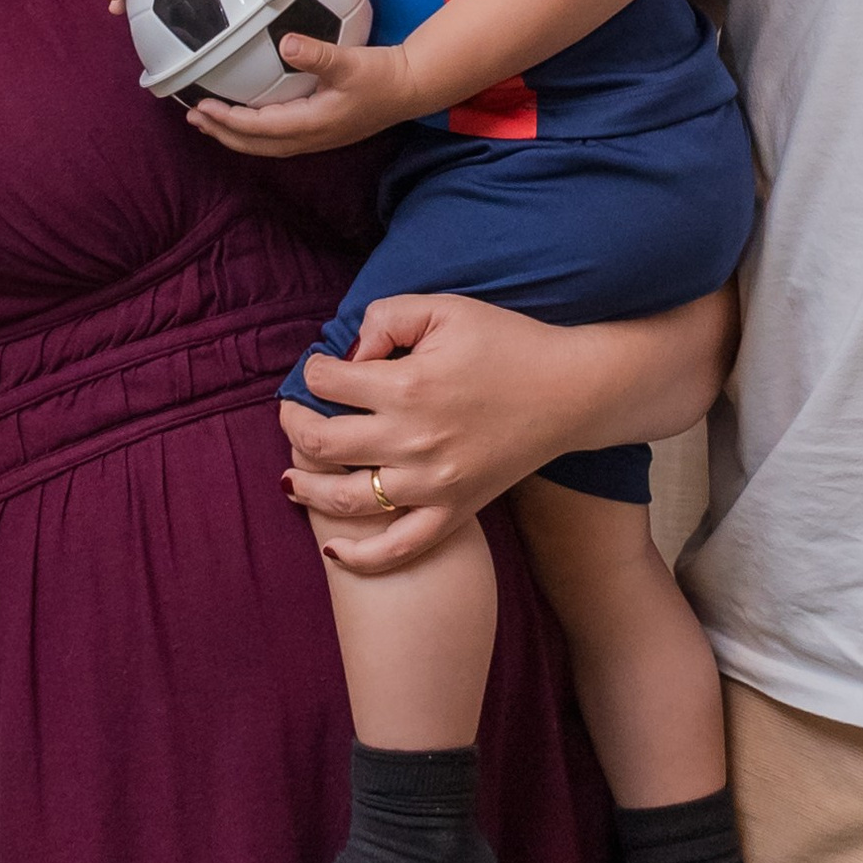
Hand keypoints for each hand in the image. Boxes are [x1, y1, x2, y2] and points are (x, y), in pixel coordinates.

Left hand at [187, 34, 419, 156]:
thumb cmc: (381, 75)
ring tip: (210, 122)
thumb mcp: (349, 62)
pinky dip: (254, 133)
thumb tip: (285, 42)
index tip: (201, 106)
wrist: (411, 88)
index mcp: (311, 124)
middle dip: (221, 134)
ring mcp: (316, 139)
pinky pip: (277, 139)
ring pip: (265, 145)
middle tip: (193, 118)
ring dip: (235, 136)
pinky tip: (247, 120)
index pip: (257, 128)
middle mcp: (310, 138)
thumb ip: (316, 54)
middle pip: (254, 144)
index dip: (226, 120)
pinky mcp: (322, 133)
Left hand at [280, 293, 589, 567]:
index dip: (311, 371)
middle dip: (293, 424)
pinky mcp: (454, 511)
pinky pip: (398, 548)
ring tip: (290, 473)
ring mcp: (432, 484)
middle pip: (319, 443)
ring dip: (304, 486)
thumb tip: (349, 352)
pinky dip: (359, 555)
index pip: (325, 383)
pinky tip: (332, 545)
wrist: (572, 391)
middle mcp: (412, 440)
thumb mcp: (446, 308)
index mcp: (408, 386)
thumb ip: (386, 317)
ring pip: (343, 500)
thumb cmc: (509, 343)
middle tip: (293, 413)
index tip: (318, 369)